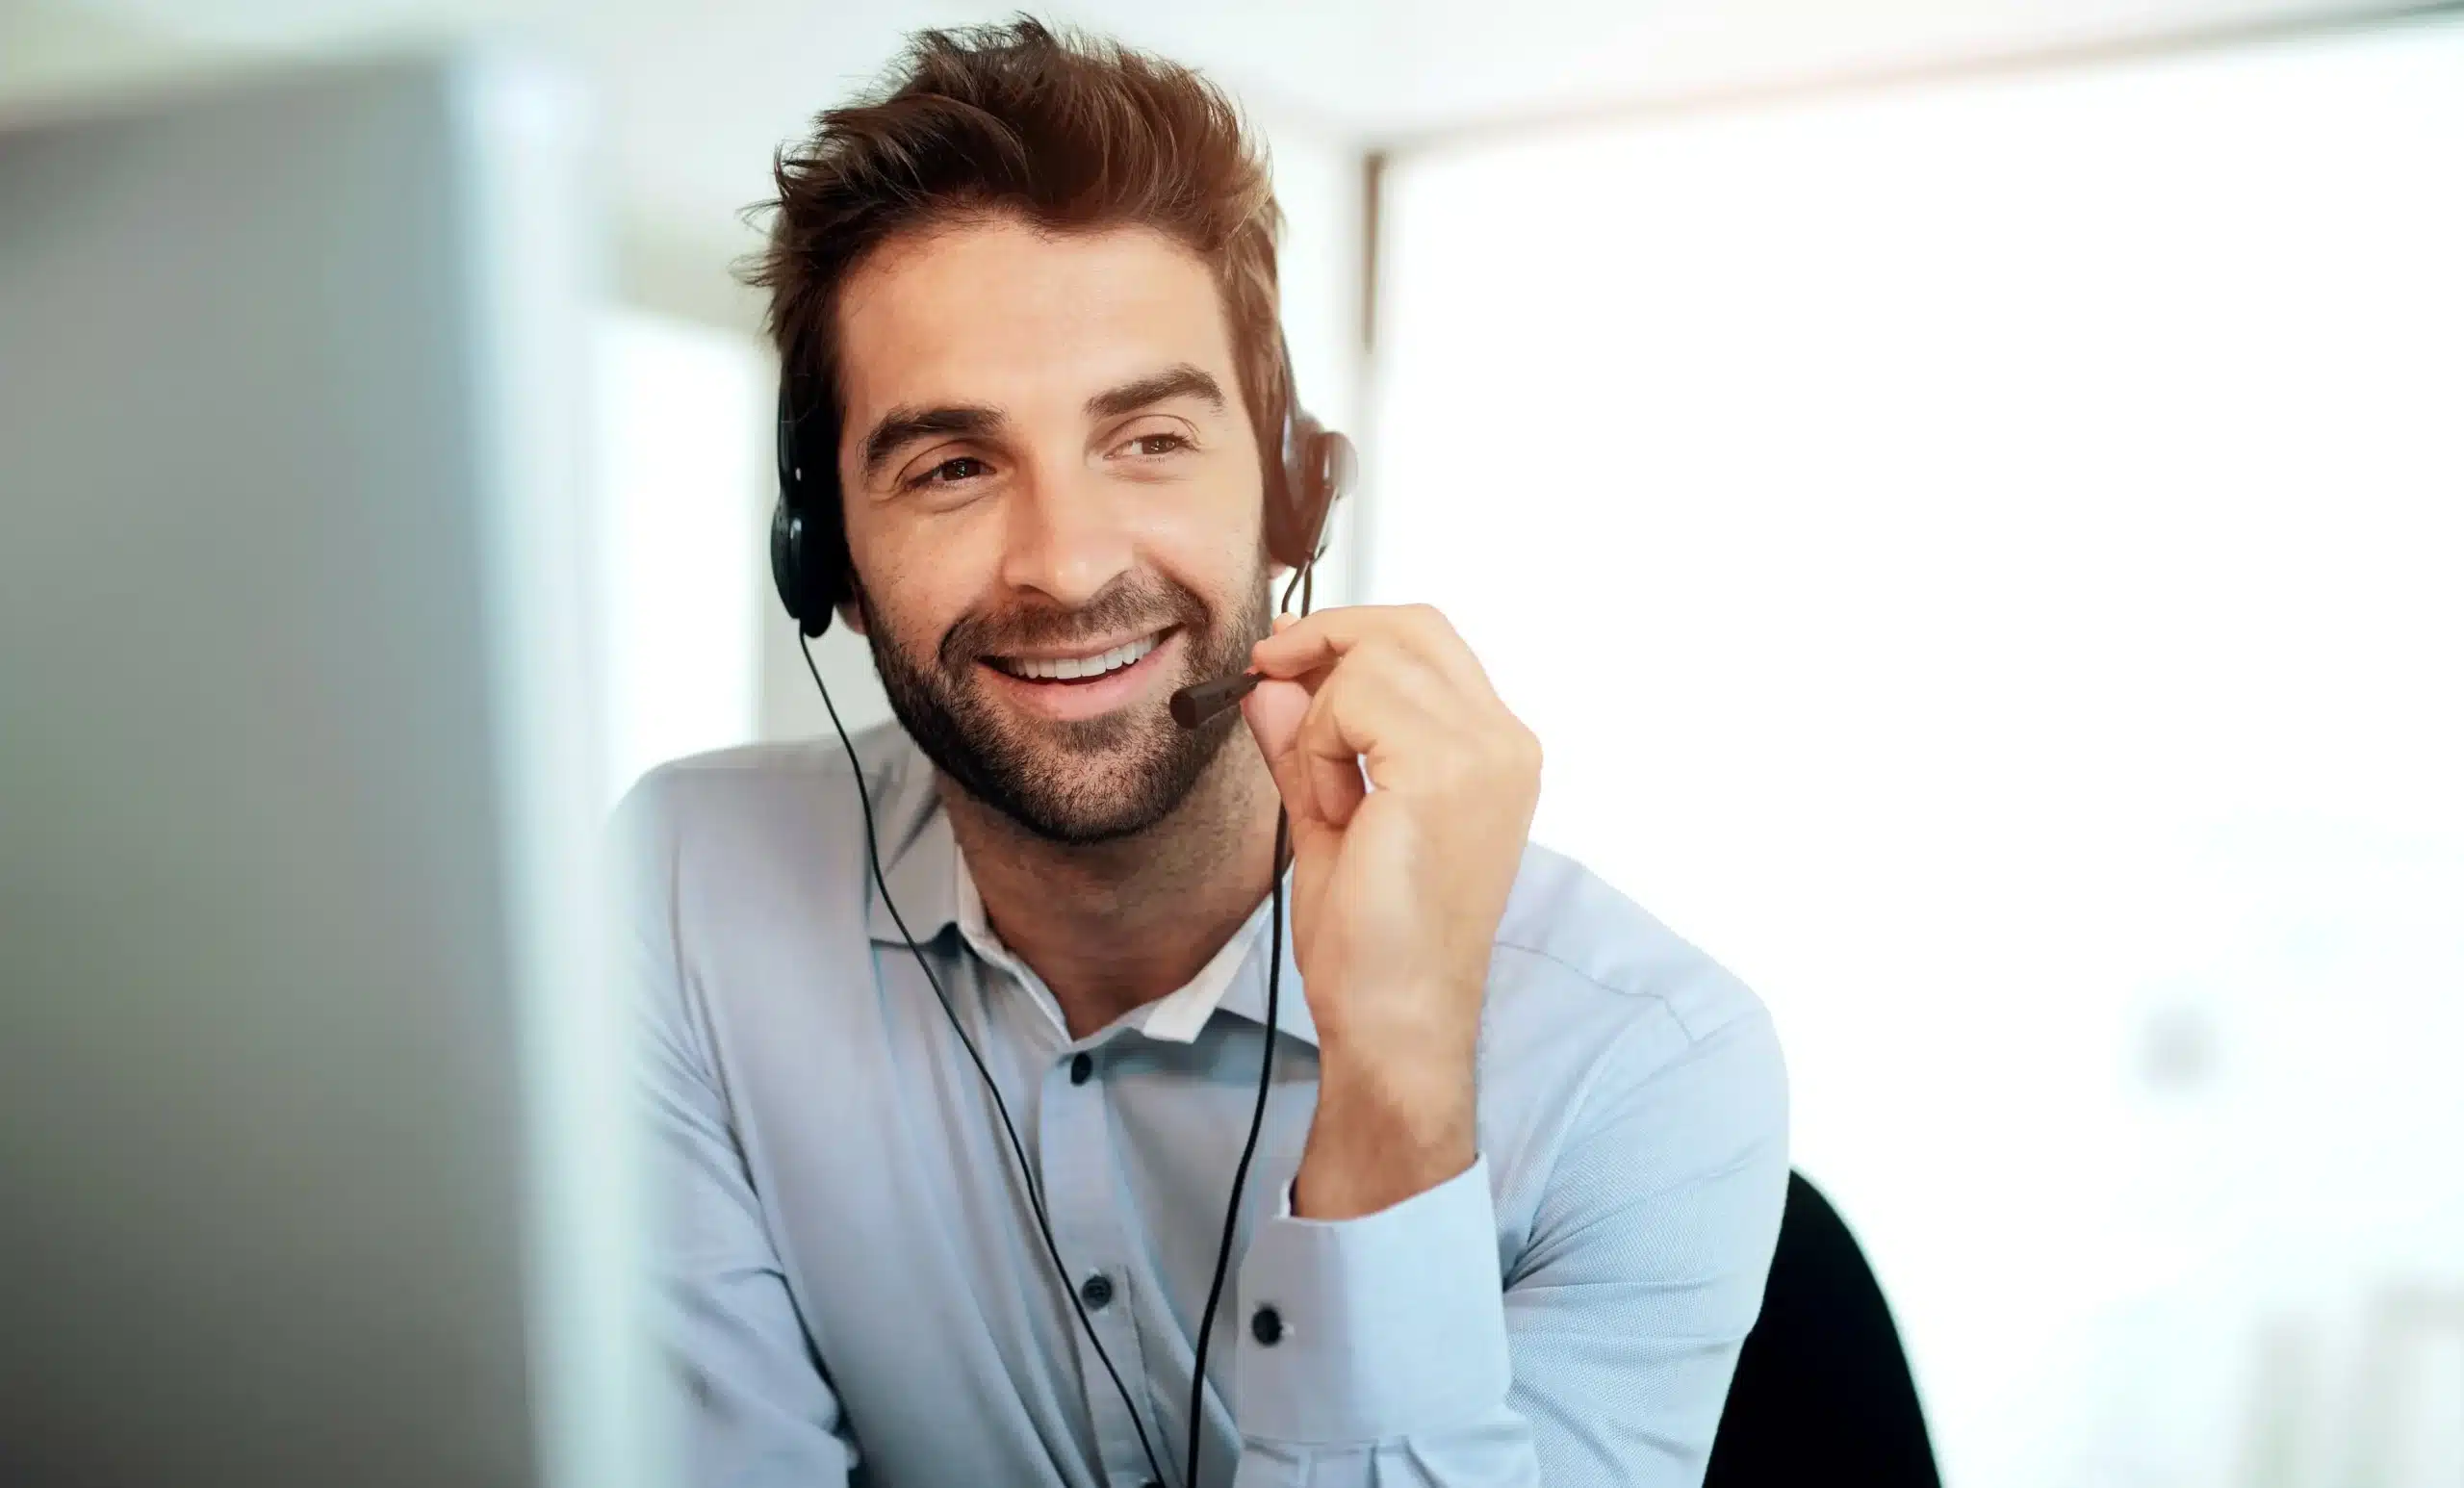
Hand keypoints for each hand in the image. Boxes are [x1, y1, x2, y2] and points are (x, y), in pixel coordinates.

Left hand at [1241, 604, 1541, 1218]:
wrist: (1396, 1020)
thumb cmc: (1377, 947)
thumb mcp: (1330, 819)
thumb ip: (1306, 746)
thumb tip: (1271, 683)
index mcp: (1495, 753)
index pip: (1427, 641)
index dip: (1348, 634)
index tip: (1282, 659)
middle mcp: (1504, 743)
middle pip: (1410, 625)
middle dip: (1326, 637)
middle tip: (1265, 671)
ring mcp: (1483, 753)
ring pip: (1375, 657)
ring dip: (1321, 714)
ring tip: (1323, 794)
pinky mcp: (1443, 771)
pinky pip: (1354, 699)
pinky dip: (1320, 742)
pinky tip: (1330, 806)